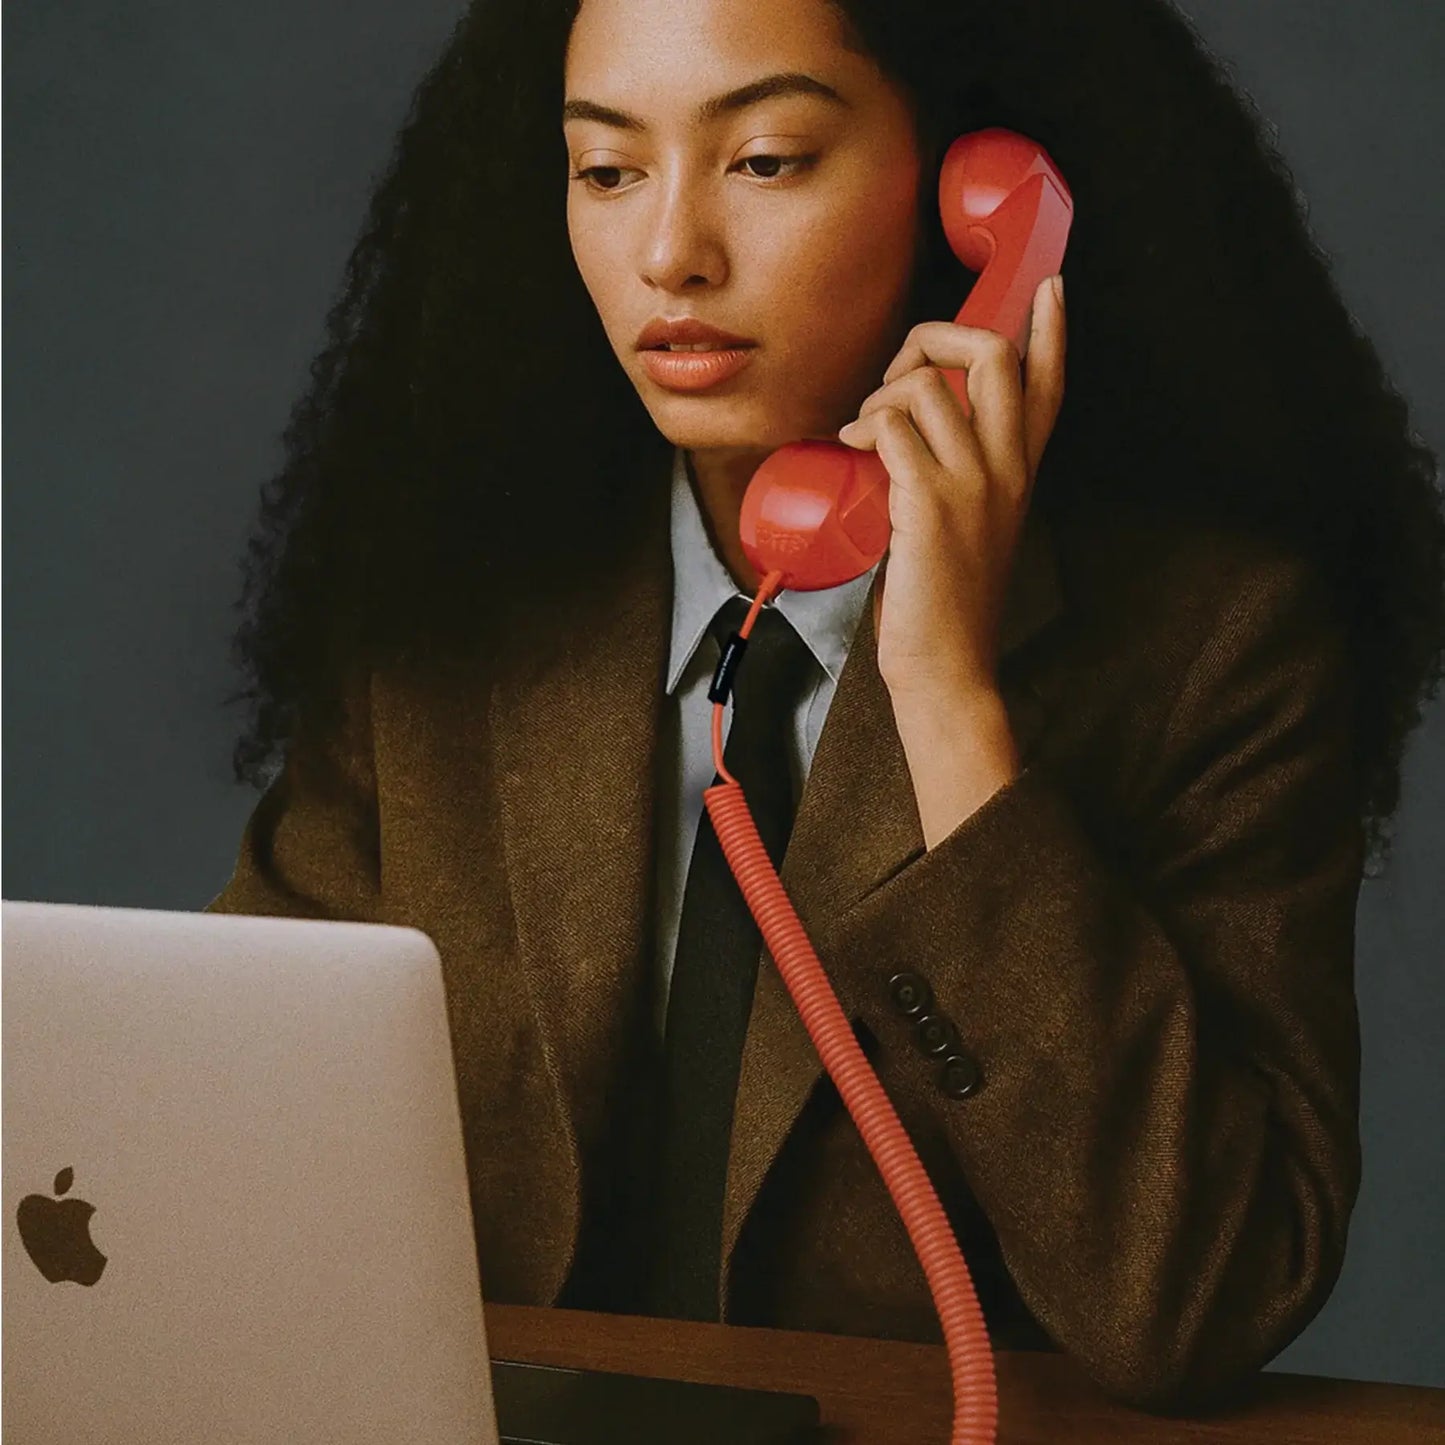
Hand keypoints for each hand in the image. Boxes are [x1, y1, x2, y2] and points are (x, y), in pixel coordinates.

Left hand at [836, 273, 1065, 699]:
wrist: (948, 665)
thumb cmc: (948, 602)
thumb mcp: (972, 528)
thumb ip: (959, 476)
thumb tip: (907, 430)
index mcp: (1020, 473)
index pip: (1050, 385)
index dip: (1051, 330)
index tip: (1049, 288)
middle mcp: (1006, 469)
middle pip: (992, 354)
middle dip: (935, 338)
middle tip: (900, 376)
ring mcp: (973, 483)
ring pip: (929, 383)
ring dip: (882, 393)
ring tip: (864, 430)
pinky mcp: (930, 502)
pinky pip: (892, 425)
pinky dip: (863, 423)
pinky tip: (851, 445)